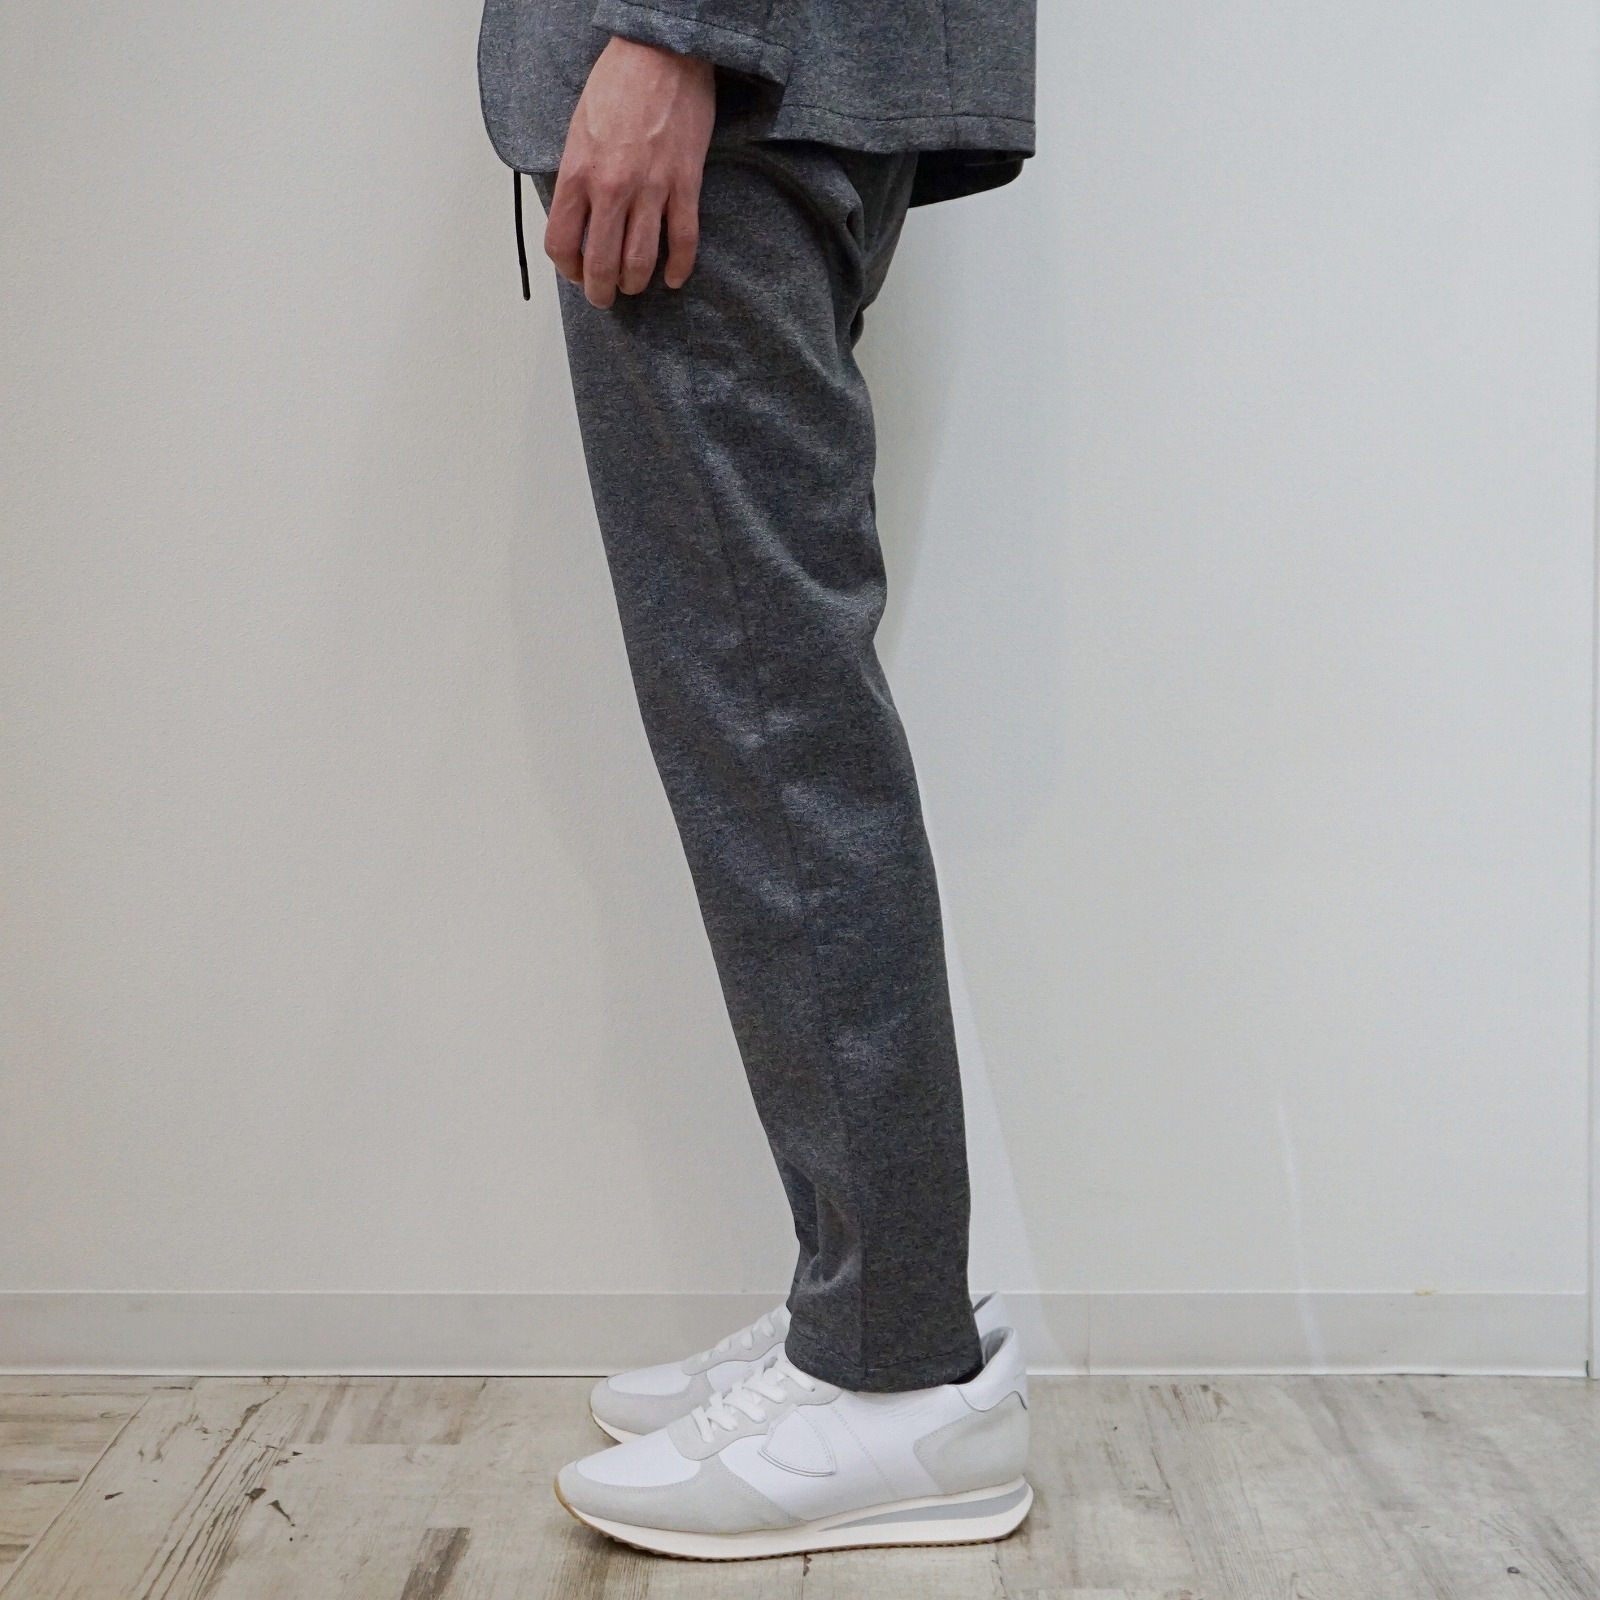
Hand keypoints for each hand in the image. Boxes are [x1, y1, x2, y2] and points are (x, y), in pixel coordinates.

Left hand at [545, 36, 716, 307]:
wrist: (661, 53)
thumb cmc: (617, 84)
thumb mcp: (578, 129)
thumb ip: (578, 177)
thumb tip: (581, 218)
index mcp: (578, 173)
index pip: (562, 243)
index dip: (567, 269)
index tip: (576, 274)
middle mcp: (611, 187)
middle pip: (601, 263)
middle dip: (601, 291)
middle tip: (605, 297)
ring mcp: (651, 188)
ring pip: (640, 261)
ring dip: (636, 283)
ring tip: (635, 286)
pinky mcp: (684, 184)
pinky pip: (682, 242)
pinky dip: (679, 268)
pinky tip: (674, 278)